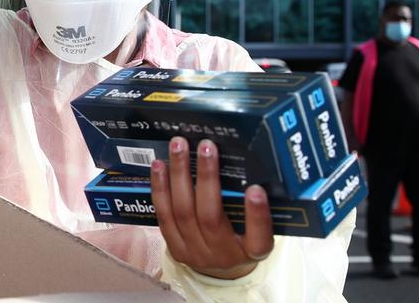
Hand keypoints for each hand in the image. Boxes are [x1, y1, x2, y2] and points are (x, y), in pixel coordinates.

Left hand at [151, 137, 273, 279]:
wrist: (222, 273)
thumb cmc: (242, 242)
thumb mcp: (256, 231)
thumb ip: (253, 208)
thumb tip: (246, 164)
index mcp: (253, 252)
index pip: (259, 238)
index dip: (257, 215)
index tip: (256, 189)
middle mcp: (223, 256)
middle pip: (210, 216)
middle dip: (207, 177)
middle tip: (206, 146)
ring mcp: (195, 253)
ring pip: (182, 212)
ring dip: (178, 175)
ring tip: (178, 147)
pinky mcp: (175, 248)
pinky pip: (163, 215)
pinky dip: (160, 188)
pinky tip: (159, 166)